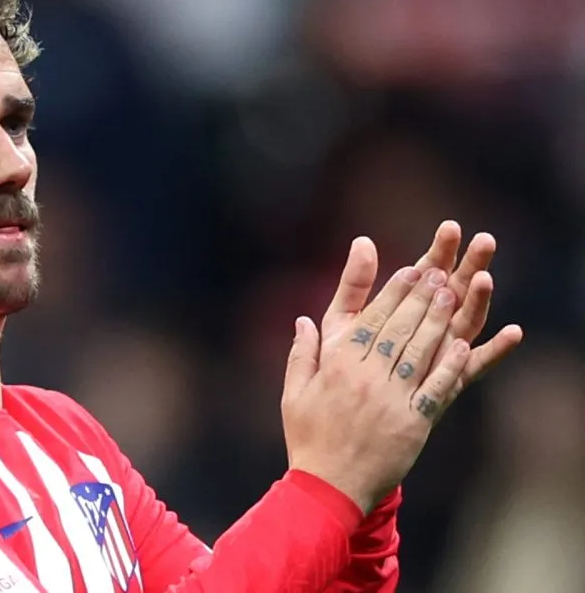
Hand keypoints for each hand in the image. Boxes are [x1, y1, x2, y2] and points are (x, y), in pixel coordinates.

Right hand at [283, 265, 470, 512]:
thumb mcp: (294, 393)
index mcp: (337, 364)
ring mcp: (391, 398)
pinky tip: (461, 344)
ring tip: (453, 296)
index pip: (371, 317)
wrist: (329, 486)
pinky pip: (435, 386)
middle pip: (399, 326)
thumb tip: (302, 319)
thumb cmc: (308, 438)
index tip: (411, 270)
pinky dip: (449, 364)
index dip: (394, 291)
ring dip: (438, 321)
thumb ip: (301, 353)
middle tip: (439, 274)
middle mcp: (365, 376)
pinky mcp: (413, 422)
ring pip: (419, 350)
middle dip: (421, 297)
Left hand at [322, 222, 522, 399]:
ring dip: (479, 301)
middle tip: (484, 240)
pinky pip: (475, 367)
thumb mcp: (340, 323)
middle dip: (467, 265)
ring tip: (485, 277)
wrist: (342, 432)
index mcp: (404, 311)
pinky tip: (514, 333)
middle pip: (452, 292)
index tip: (450, 227)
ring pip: (465, 323)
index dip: (438, 251)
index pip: (425, 273)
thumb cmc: (339, 372)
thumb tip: (362, 240)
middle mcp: (427, 331)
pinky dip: (495, 351)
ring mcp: (440, 356)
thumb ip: (353, 285)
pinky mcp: (446, 387)